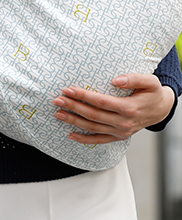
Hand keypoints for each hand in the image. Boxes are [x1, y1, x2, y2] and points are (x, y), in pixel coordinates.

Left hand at [52, 74, 175, 143]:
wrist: (161, 110)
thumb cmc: (153, 93)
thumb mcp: (150, 82)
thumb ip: (134, 78)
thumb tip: (115, 80)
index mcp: (129, 108)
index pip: (100, 102)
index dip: (82, 96)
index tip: (67, 89)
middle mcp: (124, 123)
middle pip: (93, 115)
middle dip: (73, 107)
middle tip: (57, 100)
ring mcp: (121, 132)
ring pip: (93, 128)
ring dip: (74, 121)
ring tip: (58, 114)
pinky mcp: (118, 137)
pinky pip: (99, 140)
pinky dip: (84, 139)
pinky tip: (70, 135)